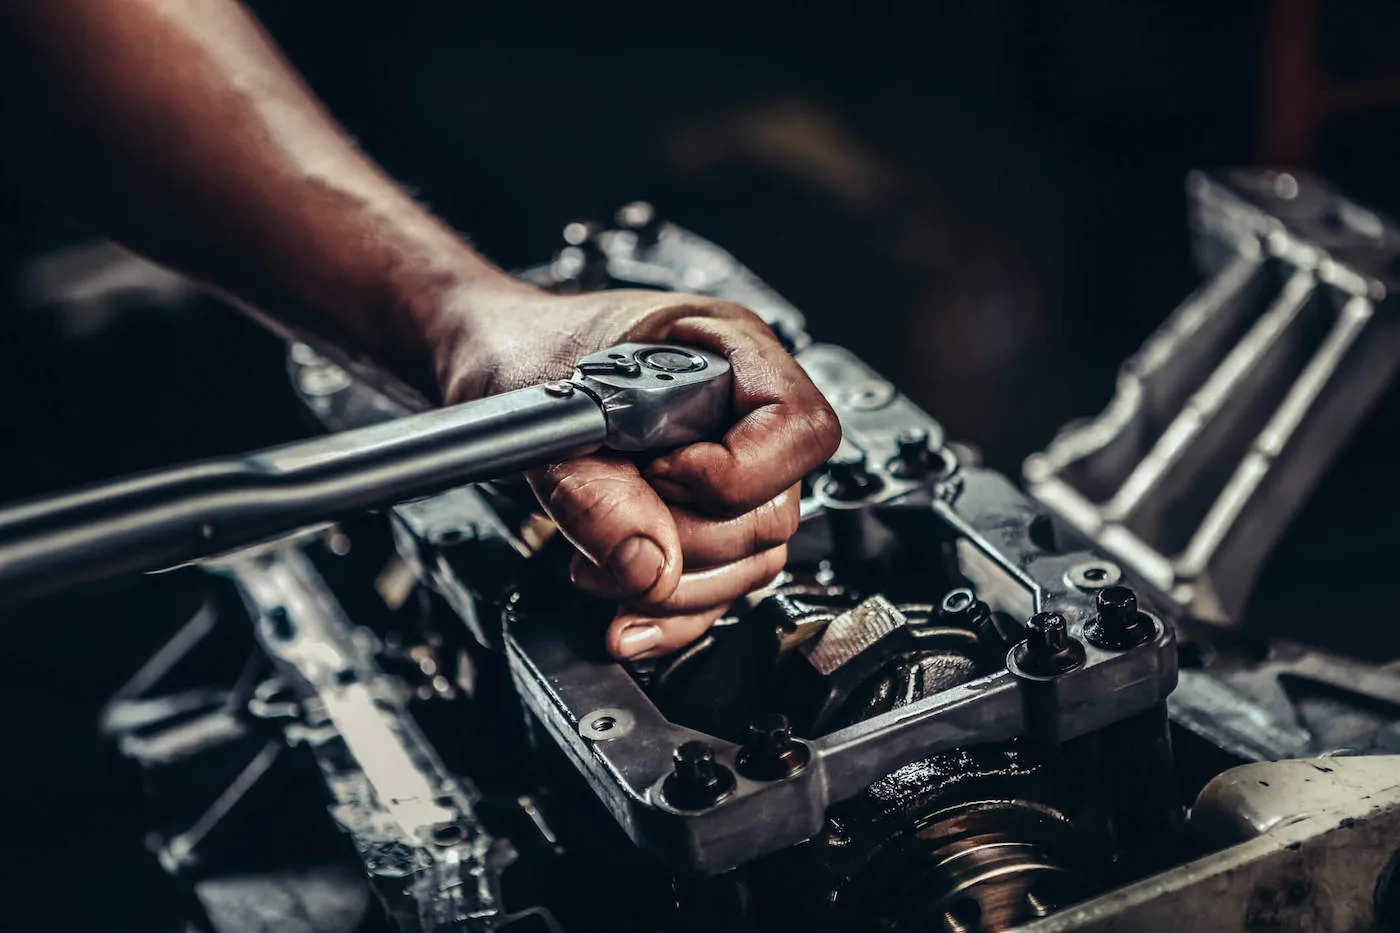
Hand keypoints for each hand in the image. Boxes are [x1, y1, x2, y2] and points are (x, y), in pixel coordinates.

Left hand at [438, 283, 840, 659]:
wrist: (495, 371)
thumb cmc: (528, 350)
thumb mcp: (553, 414)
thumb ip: (598, 491)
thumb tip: (648, 564)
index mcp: (729, 352)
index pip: (797, 428)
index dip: (735, 473)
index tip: (660, 475)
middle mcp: (743, 413)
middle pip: (773, 511)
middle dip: (685, 539)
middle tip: (612, 518)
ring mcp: (730, 470)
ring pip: (750, 562)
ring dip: (668, 585)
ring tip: (594, 563)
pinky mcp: (700, 519)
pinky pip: (717, 590)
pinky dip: (669, 614)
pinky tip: (624, 616)